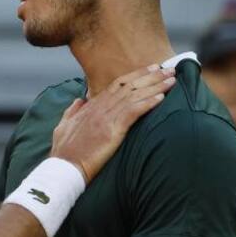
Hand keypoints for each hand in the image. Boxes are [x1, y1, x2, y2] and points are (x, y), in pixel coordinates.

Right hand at [51, 65, 173, 180]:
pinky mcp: (112, 130)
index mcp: (91, 106)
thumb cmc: (64, 152)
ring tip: (172, 79)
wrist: (64, 167)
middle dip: (151, 76)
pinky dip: (148, 103)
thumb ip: (73, 111)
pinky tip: (162, 97)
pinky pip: (133, 112)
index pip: (117, 85)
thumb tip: (80, 100)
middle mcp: (100, 107)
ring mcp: (106, 117)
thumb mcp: (63, 126)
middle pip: (130, 86)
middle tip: (169, 69)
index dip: (136, 75)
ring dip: (155, 86)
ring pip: (135, 95)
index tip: (151, 69)